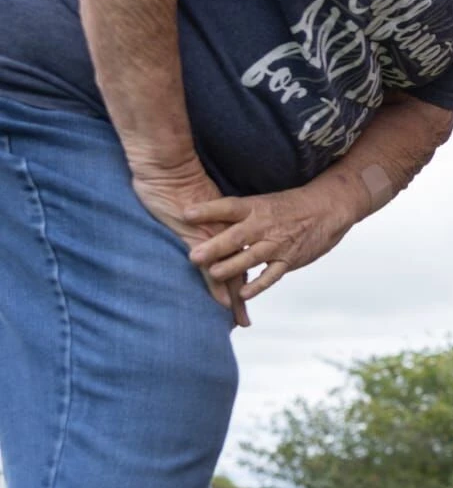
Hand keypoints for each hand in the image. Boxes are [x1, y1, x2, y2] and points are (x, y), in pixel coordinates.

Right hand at [129, 160, 250, 325]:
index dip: (245, 276)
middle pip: (238, 270)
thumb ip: (202, 220)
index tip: (249, 296)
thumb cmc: (176, 182)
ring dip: (233, 298)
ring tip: (239, 320)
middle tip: (244, 320)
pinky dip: (217, 287)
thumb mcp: (196, 204)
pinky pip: (210, 267)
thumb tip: (200, 230)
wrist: (169, 168)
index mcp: (227, 226)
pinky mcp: (198, 239)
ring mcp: (213, 238)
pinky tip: (223, 303)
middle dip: (241, 296)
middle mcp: (225, 233)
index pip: (240, 256)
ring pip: (228, 273)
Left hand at [185, 177, 359, 300]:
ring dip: (233, 267)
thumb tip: (197, 217)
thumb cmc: (290, 206)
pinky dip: (259, 285)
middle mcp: (265, 225)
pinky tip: (244, 294)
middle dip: (216, 247)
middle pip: (237, 236)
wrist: (330, 208)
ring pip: (252, 257)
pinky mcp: (289, 259)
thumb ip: (235, 214)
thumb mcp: (262, 202)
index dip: (208, 211)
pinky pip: (272, 274)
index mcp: (256, 207)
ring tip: (213, 274)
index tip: (186, 214)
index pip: (228, 207)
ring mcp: (278, 244)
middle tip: (194, 256)